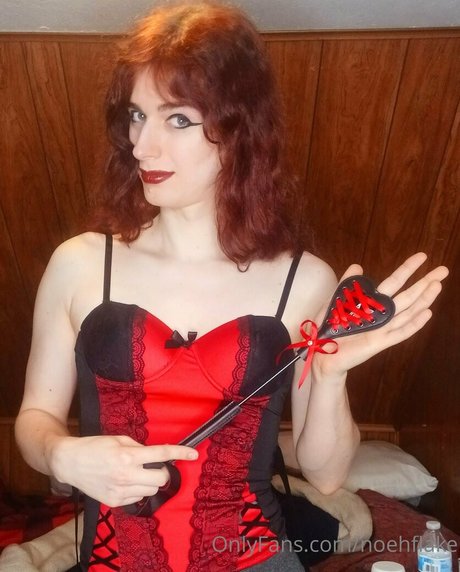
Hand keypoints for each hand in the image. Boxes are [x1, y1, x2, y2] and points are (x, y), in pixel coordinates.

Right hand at [49, 434, 197, 506]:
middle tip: (152, 465)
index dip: (180, 453)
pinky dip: (137, 490)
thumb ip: (139, 447)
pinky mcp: (115, 502)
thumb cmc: (95, 446)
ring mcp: (121, 491)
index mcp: (128, 455)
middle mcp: (126, 475)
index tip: (194, 454)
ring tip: (136, 473)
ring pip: (151, 490)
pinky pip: (137, 498)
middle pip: (160, 477)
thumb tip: (154, 455)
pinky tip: (126, 482)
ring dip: (150, 481)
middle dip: (161, 470)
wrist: (70, 462)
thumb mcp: (119, 439)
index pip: (161, 454)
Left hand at [312, 253, 448, 378]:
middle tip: (443, 270)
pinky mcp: (380, 342)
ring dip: (424, 299)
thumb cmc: (329, 327)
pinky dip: (414, 324)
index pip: (394, 282)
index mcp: (372, 302)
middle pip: (407, 296)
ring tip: (438, 285)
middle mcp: (381, 314)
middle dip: (425, 282)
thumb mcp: (335, 300)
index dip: (407, 269)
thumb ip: (348, 285)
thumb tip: (358, 265)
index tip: (422, 256)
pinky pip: (400, 333)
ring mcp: (383, 328)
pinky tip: (427, 313)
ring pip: (408, 312)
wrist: (322, 351)